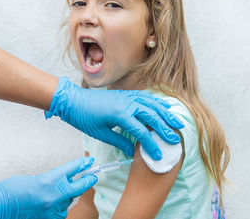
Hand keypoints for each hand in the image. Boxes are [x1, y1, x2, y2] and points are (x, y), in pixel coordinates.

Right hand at [0, 157, 96, 218]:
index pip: (70, 171)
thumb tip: (65, 181)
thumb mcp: (33, 180)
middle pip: (77, 188)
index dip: (81, 166)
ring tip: (47, 195)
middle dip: (86, 181)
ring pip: (67, 202)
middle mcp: (53, 197)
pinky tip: (46, 204)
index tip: (90, 163)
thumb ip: (51, 180)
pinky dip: (56, 208)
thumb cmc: (9, 191)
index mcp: (47, 181)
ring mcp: (51, 211)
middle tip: (92, 175)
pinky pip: (59, 212)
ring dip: (64, 197)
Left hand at [45, 77, 183, 159]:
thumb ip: (118, 141)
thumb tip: (132, 151)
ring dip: (165, 113)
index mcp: (120, 114)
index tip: (158, 155)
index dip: (151, 145)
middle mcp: (127, 103)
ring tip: (177, 122)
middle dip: (165, 128)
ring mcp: (127, 96)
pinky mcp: (125, 94)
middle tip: (175, 139)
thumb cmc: (83, 117)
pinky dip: (156, 102)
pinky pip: (145, 97)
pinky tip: (163, 107)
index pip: (141, 131)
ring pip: (151, 104)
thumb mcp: (100, 133)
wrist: (72, 100)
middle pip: (152, 116)